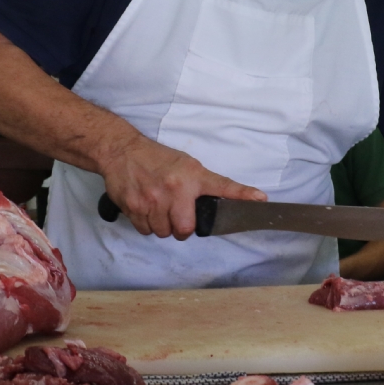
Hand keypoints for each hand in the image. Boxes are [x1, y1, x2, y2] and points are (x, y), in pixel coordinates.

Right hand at [99, 135, 265, 238]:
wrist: (122, 151)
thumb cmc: (157, 159)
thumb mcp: (186, 165)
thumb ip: (202, 184)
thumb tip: (223, 201)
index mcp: (192, 177)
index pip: (223, 186)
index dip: (243, 195)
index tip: (261, 200)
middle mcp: (174, 189)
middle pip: (185, 229)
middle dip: (182, 228)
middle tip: (178, 215)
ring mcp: (152, 200)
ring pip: (163, 232)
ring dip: (163, 226)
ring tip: (159, 209)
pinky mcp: (133, 208)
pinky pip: (145, 230)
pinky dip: (146, 225)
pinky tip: (146, 209)